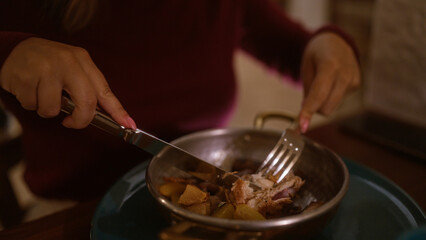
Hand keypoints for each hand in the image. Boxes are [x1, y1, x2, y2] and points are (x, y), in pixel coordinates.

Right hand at [0, 37, 135, 128]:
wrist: (16, 49)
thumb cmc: (50, 64)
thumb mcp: (73, 68)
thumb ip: (88, 89)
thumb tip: (108, 116)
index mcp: (82, 60)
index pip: (104, 90)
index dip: (118, 110)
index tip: (129, 125)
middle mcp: (66, 62)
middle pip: (86, 103)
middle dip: (80, 120)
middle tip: (71, 122)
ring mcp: (45, 68)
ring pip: (53, 109)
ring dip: (46, 109)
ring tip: (41, 93)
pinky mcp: (24, 76)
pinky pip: (32, 105)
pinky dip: (29, 103)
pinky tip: (28, 88)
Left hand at [298, 32, 359, 132]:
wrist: (336, 41)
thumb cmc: (317, 53)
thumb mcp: (306, 67)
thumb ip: (308, 90)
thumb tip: (307, 112)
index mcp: (330, 66)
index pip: (318, 95)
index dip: (308, 112)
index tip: (301, 127)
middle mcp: (345, 74)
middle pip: (327, 107)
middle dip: (314, 108)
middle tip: (306, 100)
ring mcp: (354, 79)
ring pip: (333, 106)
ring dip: (323, 102)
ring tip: (322, 84)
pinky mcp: (357, 84)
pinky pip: (339, 99)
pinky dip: (331, 96)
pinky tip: (332, 82)